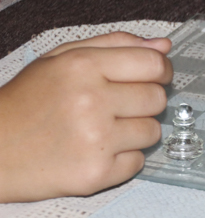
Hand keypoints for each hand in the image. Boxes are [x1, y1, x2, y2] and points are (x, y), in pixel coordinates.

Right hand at [0, 32, 172, 202]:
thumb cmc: (27, 101)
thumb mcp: (60, 59)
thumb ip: (115, 44)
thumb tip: (164, 45)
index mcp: (83, 66)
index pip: (153, 64)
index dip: (160, 71)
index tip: (153, 77)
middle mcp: (91, 100)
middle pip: (157, 98)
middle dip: (144, 102)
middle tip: (117, 107)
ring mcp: (95, 139)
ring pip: (153, 132)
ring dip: (135, 132)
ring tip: (103, 131)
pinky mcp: (95, 173)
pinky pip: (138, 163)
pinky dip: (123, 160)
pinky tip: (97, 152)